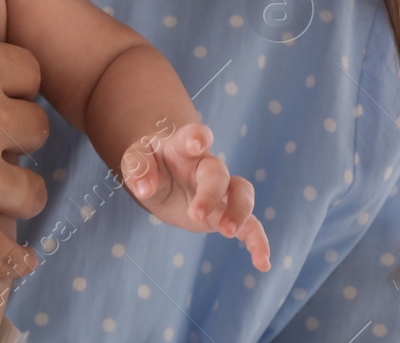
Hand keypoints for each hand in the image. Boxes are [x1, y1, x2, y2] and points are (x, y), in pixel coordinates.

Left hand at [121, 121, 270, 270]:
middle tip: (195, 214)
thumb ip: (138, 169)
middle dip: (210, 193)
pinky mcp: (227, 213)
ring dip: (239, 212)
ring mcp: (221, 190)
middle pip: (218, 174)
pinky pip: (250, 225)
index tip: (197, 142)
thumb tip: (144, 189)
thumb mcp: (136, 161)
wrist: (164, 177)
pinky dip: (258, 242)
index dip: (197, 137)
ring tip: (228, 232)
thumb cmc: (151, 164)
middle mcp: (207, 166)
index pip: (194, 135)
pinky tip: (262, 263)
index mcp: (183, 147)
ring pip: (242, 194)